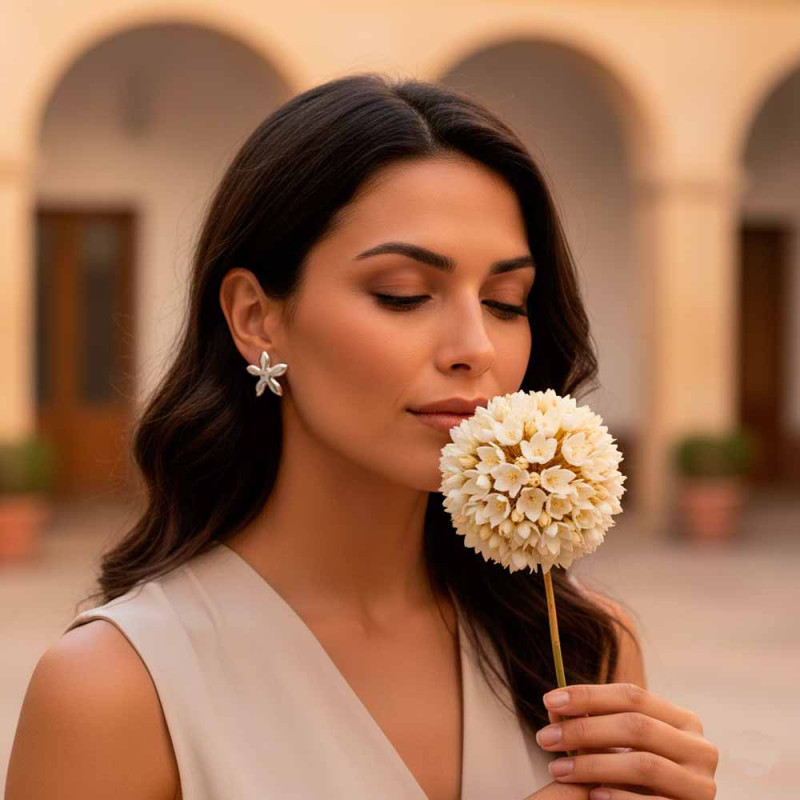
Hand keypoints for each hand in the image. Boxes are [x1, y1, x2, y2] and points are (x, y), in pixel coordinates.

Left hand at [533, 683, 718, 798]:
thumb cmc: (635, 780)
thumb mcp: (619, 747)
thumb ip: (592, 724)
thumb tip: (554, 706)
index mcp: (682, 721)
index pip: (633, 695)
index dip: (589, 695)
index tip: (549, 700)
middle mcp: (699, 748)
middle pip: (636, 726)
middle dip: (584, 730)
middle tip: (545, 738)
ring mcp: (701, 784)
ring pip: (644, 764)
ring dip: (593, 765)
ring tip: (558, 768)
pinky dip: (621, 798)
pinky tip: (593, 795)